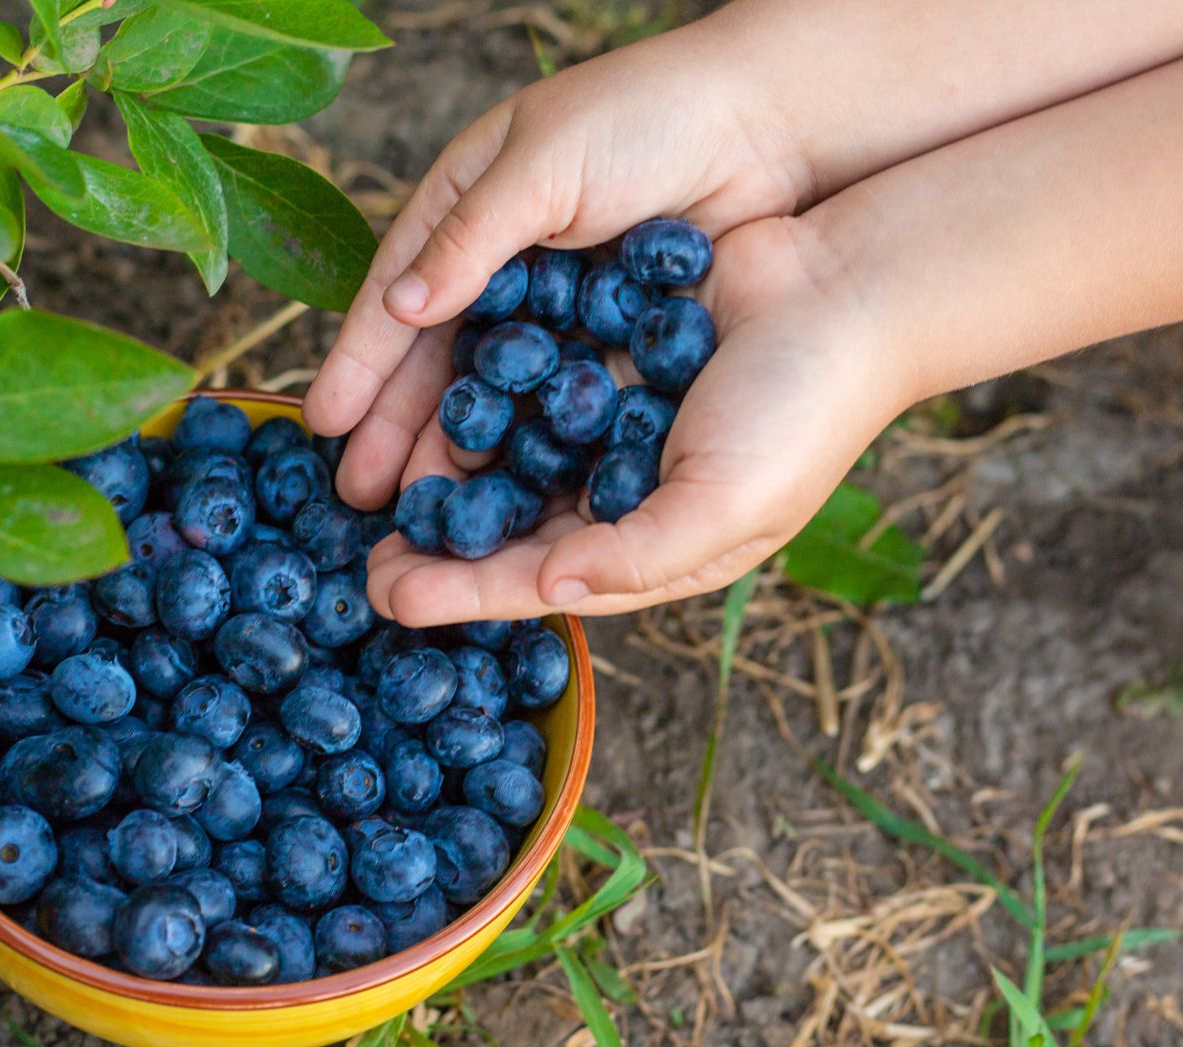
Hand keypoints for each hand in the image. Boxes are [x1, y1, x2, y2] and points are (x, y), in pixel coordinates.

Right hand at [302, 26, 807, 510]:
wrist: (771, 118)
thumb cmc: (649, 115)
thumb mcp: (545, 166)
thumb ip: (471, 240)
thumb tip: (399, 309)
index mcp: (464, 204)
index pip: (395, 293)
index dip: (359, 361)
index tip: (325, 422)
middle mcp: (499, 260)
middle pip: (434, 356)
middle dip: (395, 426)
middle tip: (360, 494)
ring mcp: (553, 302)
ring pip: (488, 386)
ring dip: (453, 445)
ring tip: (421, 506)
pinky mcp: (607, 332)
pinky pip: (551, 395)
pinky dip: (525, 439)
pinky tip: (503, 483)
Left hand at [362, 218, 913, 623]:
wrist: (849, 286)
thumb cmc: (805, 411)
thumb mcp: (729, 505)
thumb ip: (639, 554)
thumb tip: (553, 586)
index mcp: (650, 542)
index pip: (538, 580)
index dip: (464, 592)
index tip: (390, 597)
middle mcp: (618, 490)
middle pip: (507, 529)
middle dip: (439, 546)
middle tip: (361, 554)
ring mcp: (604, 421)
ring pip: (504, 458)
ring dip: (446, 474)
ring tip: (375, 482)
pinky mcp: (598, 353)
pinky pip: (524, 383)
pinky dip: (479, 397)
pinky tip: (425, 398)